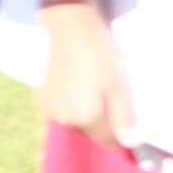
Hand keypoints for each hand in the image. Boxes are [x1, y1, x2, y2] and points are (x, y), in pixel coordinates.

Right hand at [35, 0, 132, 150]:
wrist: (71, 28)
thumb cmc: (101, 56)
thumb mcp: (120, 86)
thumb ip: (124, 117)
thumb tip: (131, 144)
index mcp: (84, 118)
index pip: (108, 140)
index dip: (122, 132)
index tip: (130, 118)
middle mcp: (63, 119)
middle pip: (92, 131)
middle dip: (105, 120)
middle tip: (114, 94)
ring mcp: (48, 109)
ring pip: (77, 121)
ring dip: (88, 111)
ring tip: (97, 86)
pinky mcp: (40, 96)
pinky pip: (63, 109)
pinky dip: (72, 103)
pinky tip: (79, 83)